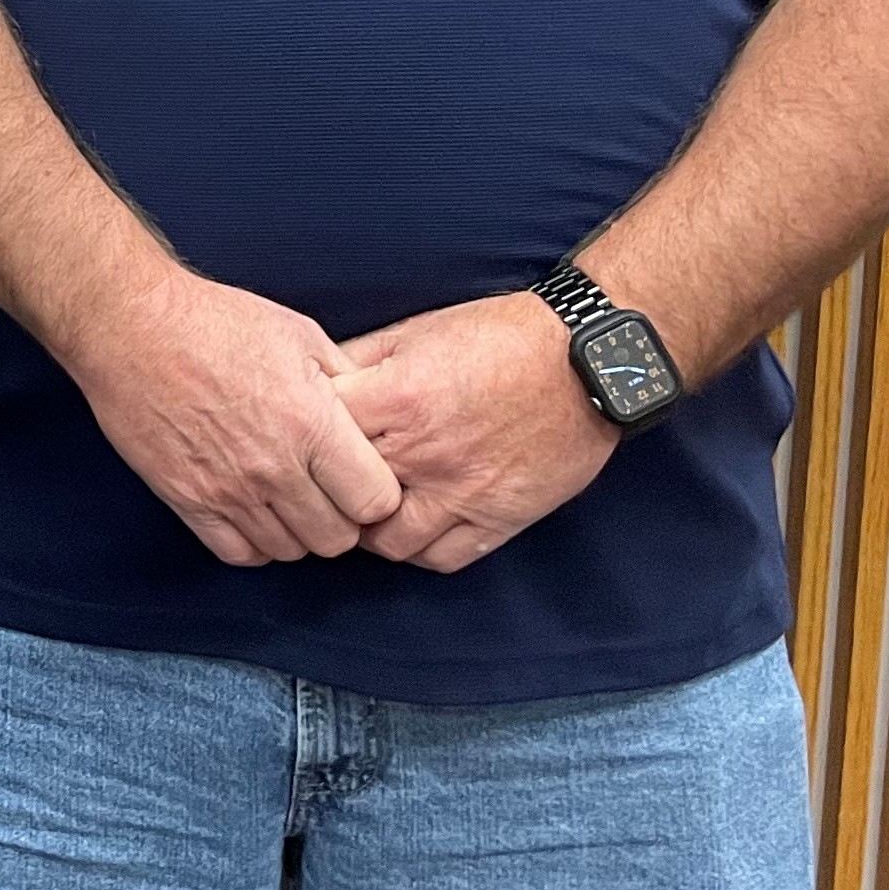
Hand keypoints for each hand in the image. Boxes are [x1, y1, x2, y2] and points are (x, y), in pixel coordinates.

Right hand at [66, 270, 402, 567]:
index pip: (377, 502)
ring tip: (288, 499)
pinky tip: (254, 512)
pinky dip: (254, 543)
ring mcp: (228, 489)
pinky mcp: (187, 499)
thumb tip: (371, 414)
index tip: (364, 479)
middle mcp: (274, 466)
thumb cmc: (215, 321)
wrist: (132, 325)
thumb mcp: (299, 334)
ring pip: (290, 551)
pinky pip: (239, 554)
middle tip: (328, 493)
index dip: (378, 494)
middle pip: (336, 539)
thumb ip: (345, 381)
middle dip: (341, 519)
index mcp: (312, 423)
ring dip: (297, 532)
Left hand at [330, 295, 616, 573]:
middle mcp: (423, 453)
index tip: (303, 438)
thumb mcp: (415, 332)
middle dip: (327, 490)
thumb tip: (312, 379)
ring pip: (386, 542)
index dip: (302, 437)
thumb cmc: (498, 338)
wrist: (585, 360)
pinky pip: (440, 557)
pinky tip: (413, 527)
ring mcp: (461, 492)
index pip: (319, 436)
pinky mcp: (497, 518)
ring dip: (369, 529)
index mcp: (396, 399)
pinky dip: (418, 549)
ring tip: (367, 510)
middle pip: (344, 495)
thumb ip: (358, 358)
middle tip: (324, 484)